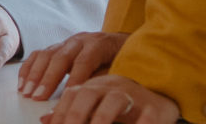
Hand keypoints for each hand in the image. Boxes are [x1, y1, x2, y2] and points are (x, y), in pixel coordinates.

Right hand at [19, 30, 127, 99]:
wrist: (120, 45)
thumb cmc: (119, 62)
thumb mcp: (116, 72)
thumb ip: (101, 83)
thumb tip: (86, 99)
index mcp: (98, 44)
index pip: (84, 61)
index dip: (75, 79)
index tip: (67, 96)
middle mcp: (80, 40)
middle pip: (61, 57)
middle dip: (48, 79)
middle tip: (38, 98)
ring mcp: (66, 42)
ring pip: (46, 54)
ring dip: (34, 75)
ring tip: (27, 93)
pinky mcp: (56, 47)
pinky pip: (38, 54)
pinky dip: (28, 69)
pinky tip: (22, 83)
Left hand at [41, 75, 177, 123]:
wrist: (160, 95)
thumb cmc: (123, 104)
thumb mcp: (96, 106)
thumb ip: (73, 111)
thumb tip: (45, 120)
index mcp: (95, 86)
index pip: (72, 95)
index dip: (60, 113)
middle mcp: (112, 86)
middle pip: (89, 93)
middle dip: (75, 115)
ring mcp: (134, 95)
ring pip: (115, 101)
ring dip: (101, 119)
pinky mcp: (155, 107)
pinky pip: (146, 116)